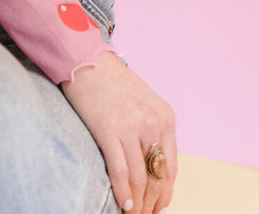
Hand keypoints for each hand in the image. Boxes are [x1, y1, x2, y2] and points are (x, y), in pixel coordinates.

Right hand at [61, 51, 176, 213]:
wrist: (87, 60)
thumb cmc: (112, 83)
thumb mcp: (142, 104)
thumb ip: (150, 132)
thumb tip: (149, 171)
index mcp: (165, 117)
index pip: (170, 168)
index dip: (164, 194)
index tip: (158, 208)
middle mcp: (152, 123)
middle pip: (156, 177)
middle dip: (151, 203)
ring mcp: (131, 127)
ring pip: (140, 179)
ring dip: (137, 203)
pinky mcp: (109, 130)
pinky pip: (120, 171)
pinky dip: (123, 192)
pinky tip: (123, 204)